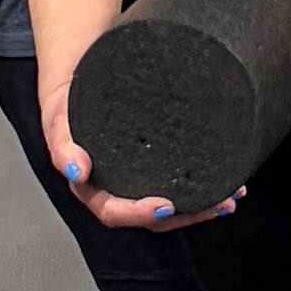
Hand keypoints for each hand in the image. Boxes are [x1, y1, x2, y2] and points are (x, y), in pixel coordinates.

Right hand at [41, 63, 239, 235]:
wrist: (80, 75)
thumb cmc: (67, 104)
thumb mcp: (58, 120)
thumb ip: (62, 146)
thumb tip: (77, 170)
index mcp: (92, 188)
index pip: (115, 212)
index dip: (139, 214)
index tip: (166, 207)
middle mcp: (118, 189)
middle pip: (153, 215)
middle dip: (188, 214)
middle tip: (218, 204)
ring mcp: (140, 179)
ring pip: (173, 203)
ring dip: (204, 204)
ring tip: (232, 197)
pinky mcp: (158, 165)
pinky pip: (182, 182)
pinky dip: (206, 183)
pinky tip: (230, 182)